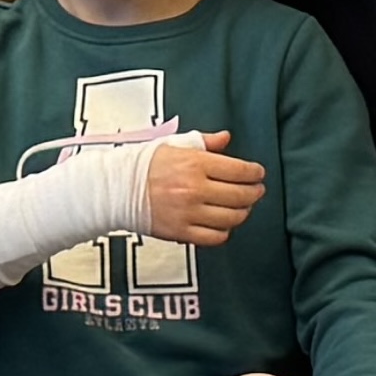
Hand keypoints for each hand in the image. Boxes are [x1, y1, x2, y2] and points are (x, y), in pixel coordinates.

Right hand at [139, 129, 267, 247]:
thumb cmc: (146, 165)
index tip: (258, 174)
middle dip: (254, 193)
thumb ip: (203, 141)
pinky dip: (225, 231)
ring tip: (242, 207)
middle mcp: (195, 189)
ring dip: (243, 212)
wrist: (118, 188)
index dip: (255, 173)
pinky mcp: (181, 232)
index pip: (239, 170)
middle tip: (256, 190)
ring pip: (232, 218)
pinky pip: (215, 237)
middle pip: (241, 195)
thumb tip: (225, 138)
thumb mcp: (175, 144)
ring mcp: (188, 213)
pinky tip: (223, 223)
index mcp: (195, 164)